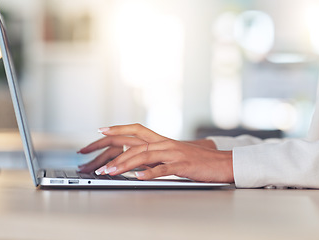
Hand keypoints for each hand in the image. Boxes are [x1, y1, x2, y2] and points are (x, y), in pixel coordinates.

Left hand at [78, 124, 233, 182]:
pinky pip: (162, 169)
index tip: (100, 130)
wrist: (222, 162)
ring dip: (124, 164)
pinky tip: (137, 178)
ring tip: (109, 173)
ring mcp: (174, 153)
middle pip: (134, 143)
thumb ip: (158, 155)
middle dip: (113, 152)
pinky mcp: (182, 165)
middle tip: (96, 164)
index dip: (118, 129)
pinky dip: (148, 173)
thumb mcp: (176, 154)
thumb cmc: (199, 160)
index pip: (136, 129)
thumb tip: (139, 161)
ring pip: (144, 156)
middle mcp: (166, 143)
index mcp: (164, 140)